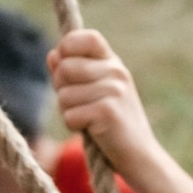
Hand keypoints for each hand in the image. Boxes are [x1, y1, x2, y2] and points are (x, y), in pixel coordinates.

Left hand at [47, 26, 154, 172]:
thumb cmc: (112, 124)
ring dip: (68, 111)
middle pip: (65, 68)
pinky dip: (74, 126)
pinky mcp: (107, 112)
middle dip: (61, 89)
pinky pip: (69, 115)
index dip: (67, 47)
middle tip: (79, 104)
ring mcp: (113, 91)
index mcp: (113, 63)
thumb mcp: (94, 92)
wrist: (139, 155)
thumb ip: (73, 73)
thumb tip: (52, 54)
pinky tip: (92, 130)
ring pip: (64, 94)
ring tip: (88, 119)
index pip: (86, 37)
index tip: (65, 64)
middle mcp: (116, 72)